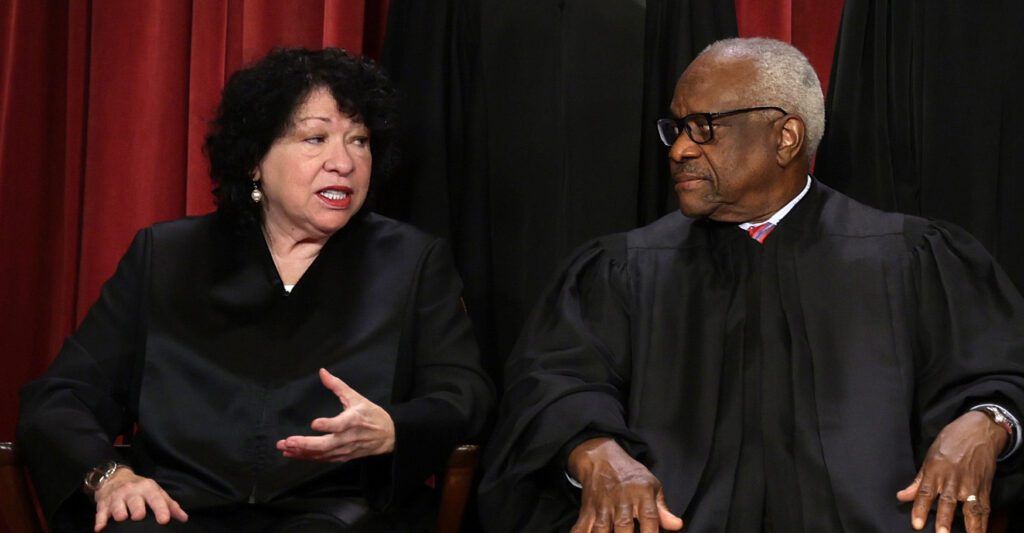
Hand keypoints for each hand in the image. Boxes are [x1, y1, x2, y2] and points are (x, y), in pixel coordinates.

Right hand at [93, 467, 187, 531]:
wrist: (115, 478)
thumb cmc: (140, 489)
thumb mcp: (156, 492)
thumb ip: (170, 505)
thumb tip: (184, 518)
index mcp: (147, 488)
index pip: (156, 498)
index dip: (161, 509)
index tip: (164, 520)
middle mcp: (132, 491)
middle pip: (135, 501)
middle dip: (137, 509)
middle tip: (139, 517)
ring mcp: (117, 497)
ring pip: (117, 506)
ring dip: (119, 513)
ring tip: (121, 518)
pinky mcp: (103, 504)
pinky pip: (100, 513)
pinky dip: (100, 521)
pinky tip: (100, 528)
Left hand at [276, 368, 395, 461]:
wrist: (388, 436)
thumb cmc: (371, 415)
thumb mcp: (357, 397)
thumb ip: (337, 386)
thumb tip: (322, 372)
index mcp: (354, 420)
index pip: (340, 425)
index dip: (327, 425)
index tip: (314, 423)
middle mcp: (349, 437)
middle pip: (327, 444)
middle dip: (306, 444)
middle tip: (288, 441)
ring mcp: (345, 449)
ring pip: (322, 454)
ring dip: (302, 452)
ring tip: (284, 447)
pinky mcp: (342, 456)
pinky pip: (323, 459)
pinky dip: (307, 457)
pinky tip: (293, 454)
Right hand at [568, 437, 682, 532]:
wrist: (601, 458)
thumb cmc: (630, 475)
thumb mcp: (651, 485)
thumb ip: (663, 509)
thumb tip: (677, 526)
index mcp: (641, 494)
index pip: (650, 517)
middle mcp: (621, 500)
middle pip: (624, 525)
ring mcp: (602, 505)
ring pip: (601, 528)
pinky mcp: (588, 510)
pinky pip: (581, 526)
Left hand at [896, 410, 1008, 532]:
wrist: (978, 431)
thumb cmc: (951, 441)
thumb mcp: (930, 456)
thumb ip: (918, 481)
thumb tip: (901, 496)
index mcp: (936, 470)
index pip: (925, 493)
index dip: (920, 509)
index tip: (917, 524)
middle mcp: (953, 479)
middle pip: (948, 502)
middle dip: (944, 519)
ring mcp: (971, 483)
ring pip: (969, 507)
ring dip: (969, 525)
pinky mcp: (984, 487)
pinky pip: (984, 507)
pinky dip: (983, 521)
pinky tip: (980, 531)